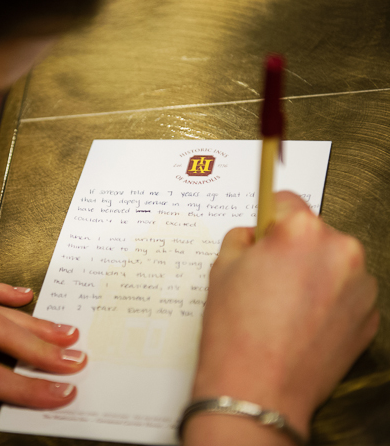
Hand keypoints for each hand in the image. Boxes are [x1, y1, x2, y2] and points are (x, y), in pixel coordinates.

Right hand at [188, 191, 377, 442]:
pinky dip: (328, 302)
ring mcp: (361, 285)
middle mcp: (341, 251)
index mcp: (301, 231)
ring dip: (314, 275)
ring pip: (333, 264)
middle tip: (266, 278)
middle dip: (292, 249)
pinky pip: (346, 294)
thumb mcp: (221, 268)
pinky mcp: (370, 317)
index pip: (286, 201)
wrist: (258, 389)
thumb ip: (242, 239)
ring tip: (283, 306)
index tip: (264, 232)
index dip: (268, 219)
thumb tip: (255, 234)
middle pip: (314, 234)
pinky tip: (301, 323)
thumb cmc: (236, 331)